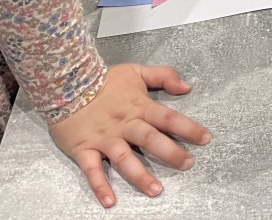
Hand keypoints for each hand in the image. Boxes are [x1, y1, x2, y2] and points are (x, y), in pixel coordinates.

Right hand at [49, 64, 210, 208]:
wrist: (65, 83)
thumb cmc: (104, 80)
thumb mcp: (137, 71)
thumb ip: (164, 75)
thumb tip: (187, 86)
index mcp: (139, 107)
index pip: (168, 118)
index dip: (188, 128)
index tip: (206, 139)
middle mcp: (124, 125)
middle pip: (150, 140)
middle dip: (170, 153)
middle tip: (188, 164)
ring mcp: (104, 139)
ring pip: (124, 159)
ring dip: (140, 175)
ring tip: (157, 190)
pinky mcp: (84, 150)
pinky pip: (92, 170)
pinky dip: (99, 186)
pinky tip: (110, 201)